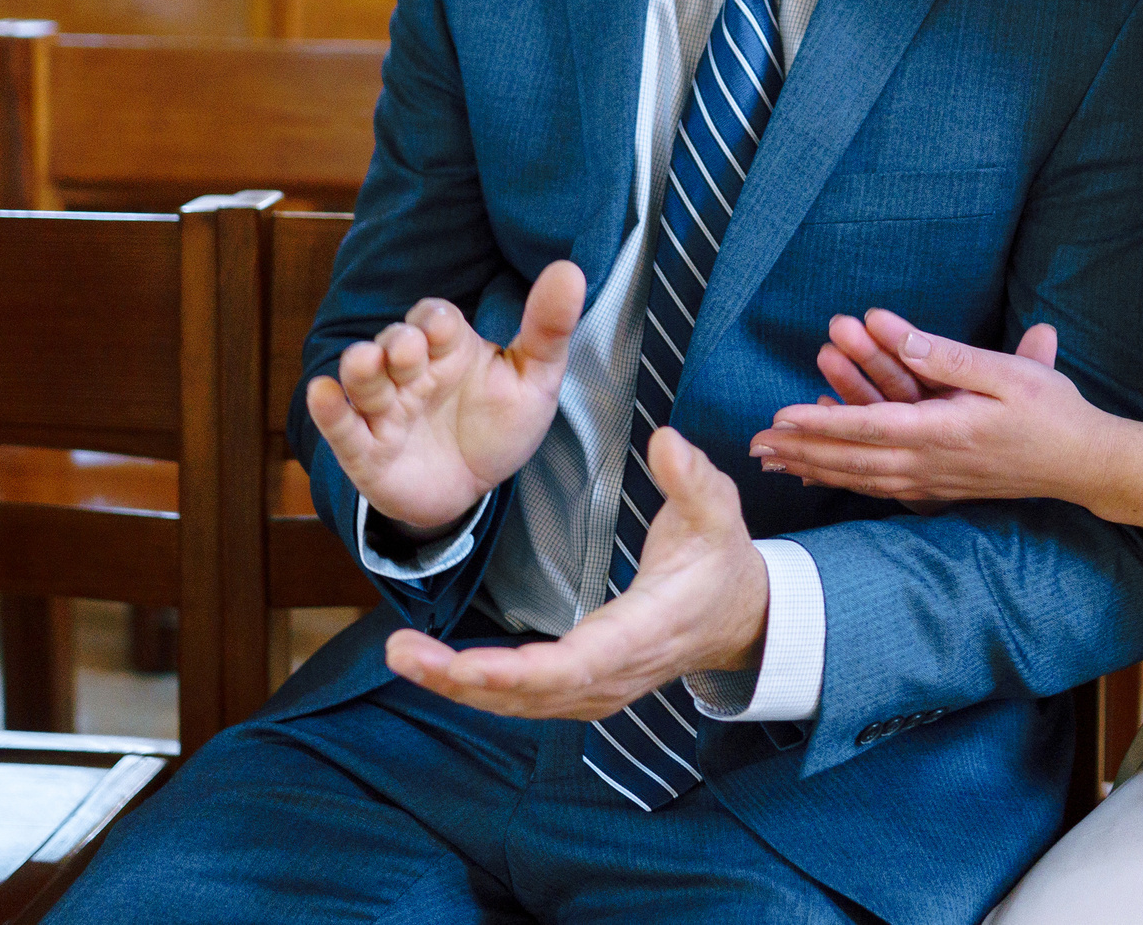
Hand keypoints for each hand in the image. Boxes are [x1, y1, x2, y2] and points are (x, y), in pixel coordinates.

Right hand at [306, 262, 583, 533]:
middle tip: (409, 351)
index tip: (442, 329)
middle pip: (394, 343)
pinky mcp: (367, 451)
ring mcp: (386, 411)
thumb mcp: (535, 379)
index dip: (434, 320)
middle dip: (398, 344)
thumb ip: (548, 329)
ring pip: (364, 380)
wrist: (474, 487)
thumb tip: (571, 270)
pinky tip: (322, 393)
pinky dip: (329, 411)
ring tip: (364, 363)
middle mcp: (412, 373)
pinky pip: (343, 428)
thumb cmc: (499, 424)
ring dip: (361, 369)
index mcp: (449, 348)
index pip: (434, 318)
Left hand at [386, 428, 768, 718]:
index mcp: (643, 631)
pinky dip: (478, 688)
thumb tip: (666, 440)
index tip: (468, 667)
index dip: (521, 671)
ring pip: (520, 703)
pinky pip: (524, 699)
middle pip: (531, 693)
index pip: (577, 664)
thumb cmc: (720, 560)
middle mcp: (614, 674)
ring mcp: (598, 690)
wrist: (741, 617)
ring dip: (458, 686)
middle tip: (401, 653)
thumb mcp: (717, 510)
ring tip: (403, 657)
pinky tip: (435, 668)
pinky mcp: (584, 691)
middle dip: (462, 680)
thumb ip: (691, 477)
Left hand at [750, 311, 1093, 506]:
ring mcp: (934, 484)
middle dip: (799, 452)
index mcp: (943, 431)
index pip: (866, 427)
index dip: (818, 424)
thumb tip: (896, 332)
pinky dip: (845, 482)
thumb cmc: (1050, 411)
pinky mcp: (940, 491)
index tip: (777, 419)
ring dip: (814, 470)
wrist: (1085, 463)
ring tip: (775, 463)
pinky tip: (823, 478)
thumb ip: (949, 355)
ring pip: (860, 479)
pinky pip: (880, 489)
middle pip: (851, 461)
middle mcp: (931, 464)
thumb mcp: (1008, 373)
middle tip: (753, 447)